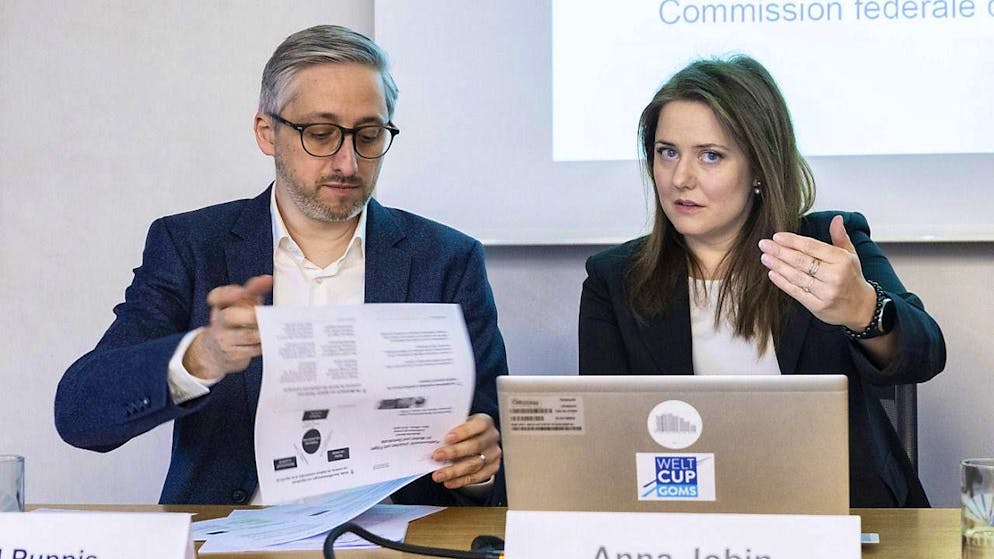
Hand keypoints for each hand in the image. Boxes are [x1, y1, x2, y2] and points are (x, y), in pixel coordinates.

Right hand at [183, 275, 272, 380]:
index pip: (217, 296)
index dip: (228, 293)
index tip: (241, 291)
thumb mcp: (241, 304)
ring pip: (244, 335)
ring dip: (261, 332)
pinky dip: (262, 346)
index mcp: (220, 305)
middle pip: (229, 316)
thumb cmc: (235, 322)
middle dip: (249, 316)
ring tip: (273, 329)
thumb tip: (267, 279)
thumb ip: (253, 289)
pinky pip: (250, 350)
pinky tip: (270, 342)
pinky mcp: (232, 355)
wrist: (215, 351)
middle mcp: (219, 321)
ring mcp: (224, 339)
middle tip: (263, 315)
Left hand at [431, 413, 501, 489]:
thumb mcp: (459, 424)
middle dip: (454, 452)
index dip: (463, 432)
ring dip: (454, 471)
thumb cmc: (464, 431)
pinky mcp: (492, 468)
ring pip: (474, 464)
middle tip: (436, 456)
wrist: (477, 440)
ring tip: (438, 475)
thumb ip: (450, 429)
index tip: (448, 437)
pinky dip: (460, 481)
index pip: (477, 425)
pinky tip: (448, 482)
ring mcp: (493, 454)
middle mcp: (492, 437)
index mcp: (485, 422)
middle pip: (475, 446)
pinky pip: (476, 477)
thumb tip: (432, 439)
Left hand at [758, 215, 875, 329]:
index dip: (793, 241)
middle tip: (764, 244)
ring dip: (778, 266)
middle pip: (802, 261)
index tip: (777, 236)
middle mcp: (834, 276)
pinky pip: (797, 292)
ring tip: (765, 257)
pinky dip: (783, 282)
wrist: (862, 307)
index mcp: (842, 260)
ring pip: (797, 277)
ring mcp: (826, 292)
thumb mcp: (850, 255)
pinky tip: (772, 274)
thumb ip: (840, 237)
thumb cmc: (851, 277)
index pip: (813, 247)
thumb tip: (836, 219)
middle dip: (780, 252)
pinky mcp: (818, 306)